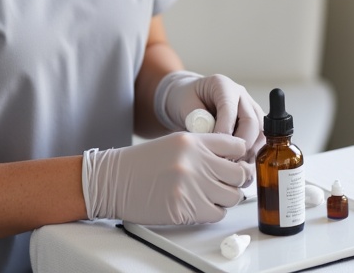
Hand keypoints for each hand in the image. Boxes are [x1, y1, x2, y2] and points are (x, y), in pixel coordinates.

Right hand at [82, 133, 252, 224]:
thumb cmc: (141, 163)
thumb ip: (204, 148)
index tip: (236, 162)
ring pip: (232, 196)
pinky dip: (213, 212)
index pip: (237, 145)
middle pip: (240, 173)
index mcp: (193, 140)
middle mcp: (195, 161)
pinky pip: (217, 213)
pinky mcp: (185, 208)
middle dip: (238, 180)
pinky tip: (201, 205)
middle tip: (229, 182)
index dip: (240, 156)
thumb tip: (232, 162)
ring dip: (226, 197)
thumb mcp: (175, 143)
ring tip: (212, 195)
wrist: (113, 180)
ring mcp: (191, 185)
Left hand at [155, 71, 264, 160]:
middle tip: (225, 161)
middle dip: (240, 144)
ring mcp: (251, 109)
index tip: (215, 148)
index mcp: (223, 86)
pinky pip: (260, 140)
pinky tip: (238, 164)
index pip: (229, 108)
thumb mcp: (185, 105)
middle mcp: (242, 96)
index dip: (224, 130)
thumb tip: (209, 140)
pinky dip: (251, 154)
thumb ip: (196, 120)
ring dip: (248, 152)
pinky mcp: (256, 123)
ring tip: (231, 165)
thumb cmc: (186, 100)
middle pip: (251, 121)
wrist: (191, 99)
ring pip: (260, 132)